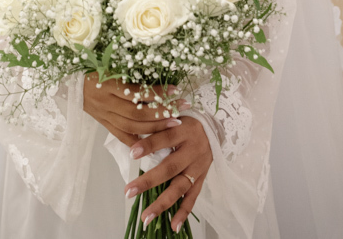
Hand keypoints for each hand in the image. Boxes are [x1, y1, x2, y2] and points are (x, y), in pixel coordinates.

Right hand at [83, 74, 189, 146]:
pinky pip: (121, 136)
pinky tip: (154, 142)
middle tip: (182, 108)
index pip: (136, 92)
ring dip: (156, 127)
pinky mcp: (103, 123)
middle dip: (162, 113)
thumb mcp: (108, 64)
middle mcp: (105, 103)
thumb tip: (155, 76)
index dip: (156, 93)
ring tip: (175, 123)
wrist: (70, 81)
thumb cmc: (91, 67)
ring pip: (133, 126)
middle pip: (137, 113)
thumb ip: (128, 72)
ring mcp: (104, 115)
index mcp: (106, 85)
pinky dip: (138, 140)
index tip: (175, 90)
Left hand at [124, 116, 213, 232]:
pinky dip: (183, 212)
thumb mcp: (174, 115)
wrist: (213, 129)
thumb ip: (158, 125)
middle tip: (129, 192)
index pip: (165, 137)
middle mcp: (192, 150)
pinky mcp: (201, 179)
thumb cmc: (186, 122)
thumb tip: (133, 133)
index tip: (132, 153)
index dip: (149, 145)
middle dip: (149, 181)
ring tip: (146, 217)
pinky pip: (193, 197)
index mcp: (184, 130)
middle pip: (170, 167)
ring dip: (162, 203)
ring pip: (180, 187)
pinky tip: (173, 226)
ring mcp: (197, 167)